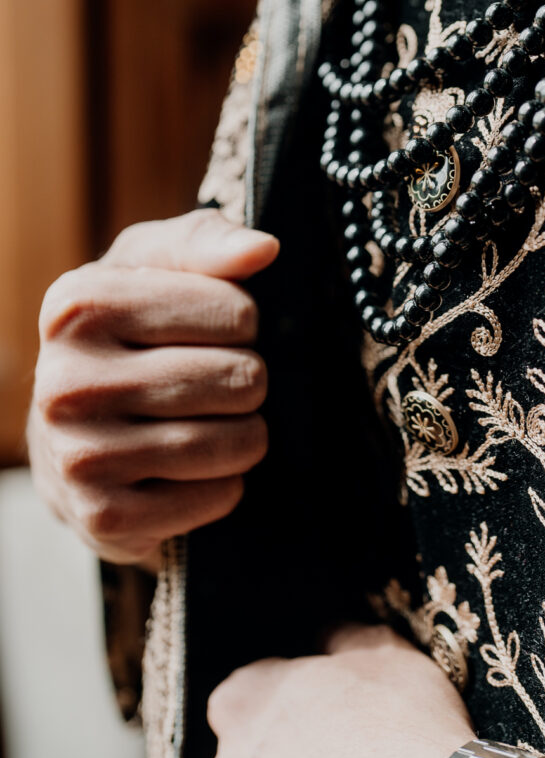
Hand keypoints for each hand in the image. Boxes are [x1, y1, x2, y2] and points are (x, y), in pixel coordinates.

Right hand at [28, 208, 279, 567]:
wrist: (69, 435)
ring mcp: (80, 454)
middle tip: (215, 384)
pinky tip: (190, 471)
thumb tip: (263, 247)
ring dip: (244, 436)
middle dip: (246, 382)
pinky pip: (219, 497)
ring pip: (235, 442)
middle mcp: (67, 380)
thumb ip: (208, 242)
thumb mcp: (155, 267)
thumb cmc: (130, 333)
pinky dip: (224, 486)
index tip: (210, 331)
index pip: (236, 312)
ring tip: (211, 424)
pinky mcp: (104, 516)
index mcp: (79, 305)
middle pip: (241, 379)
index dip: (241, 324)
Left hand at [206, 624, 544, 757]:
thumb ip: (344, 637)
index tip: (324, 706)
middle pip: (248, 755)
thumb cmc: (409, 733)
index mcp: (245, 703)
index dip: (287, 696)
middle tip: (345, 757)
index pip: (247, 689)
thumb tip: (331, 632)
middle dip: (285, 754)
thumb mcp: (387, 655)